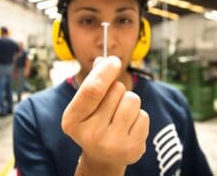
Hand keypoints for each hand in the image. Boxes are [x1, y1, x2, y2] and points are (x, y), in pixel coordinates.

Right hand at [61, 56, 149, 174]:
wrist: (102, 157)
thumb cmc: (93, 122)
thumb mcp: (85, 103)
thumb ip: (93, 82)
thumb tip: (104, 60)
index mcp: (72, 121)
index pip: (92, 90)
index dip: (105, 72)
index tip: (114, 61)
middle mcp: (91, 135)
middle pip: (116, 90)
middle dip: (117, 88)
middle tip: (110, 103)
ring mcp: (113, 145)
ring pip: (132, 100)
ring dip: (129, 101)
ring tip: (119, 115)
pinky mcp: (133, 150)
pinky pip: (143, 115)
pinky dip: (138, 116)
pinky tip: (128, 127)